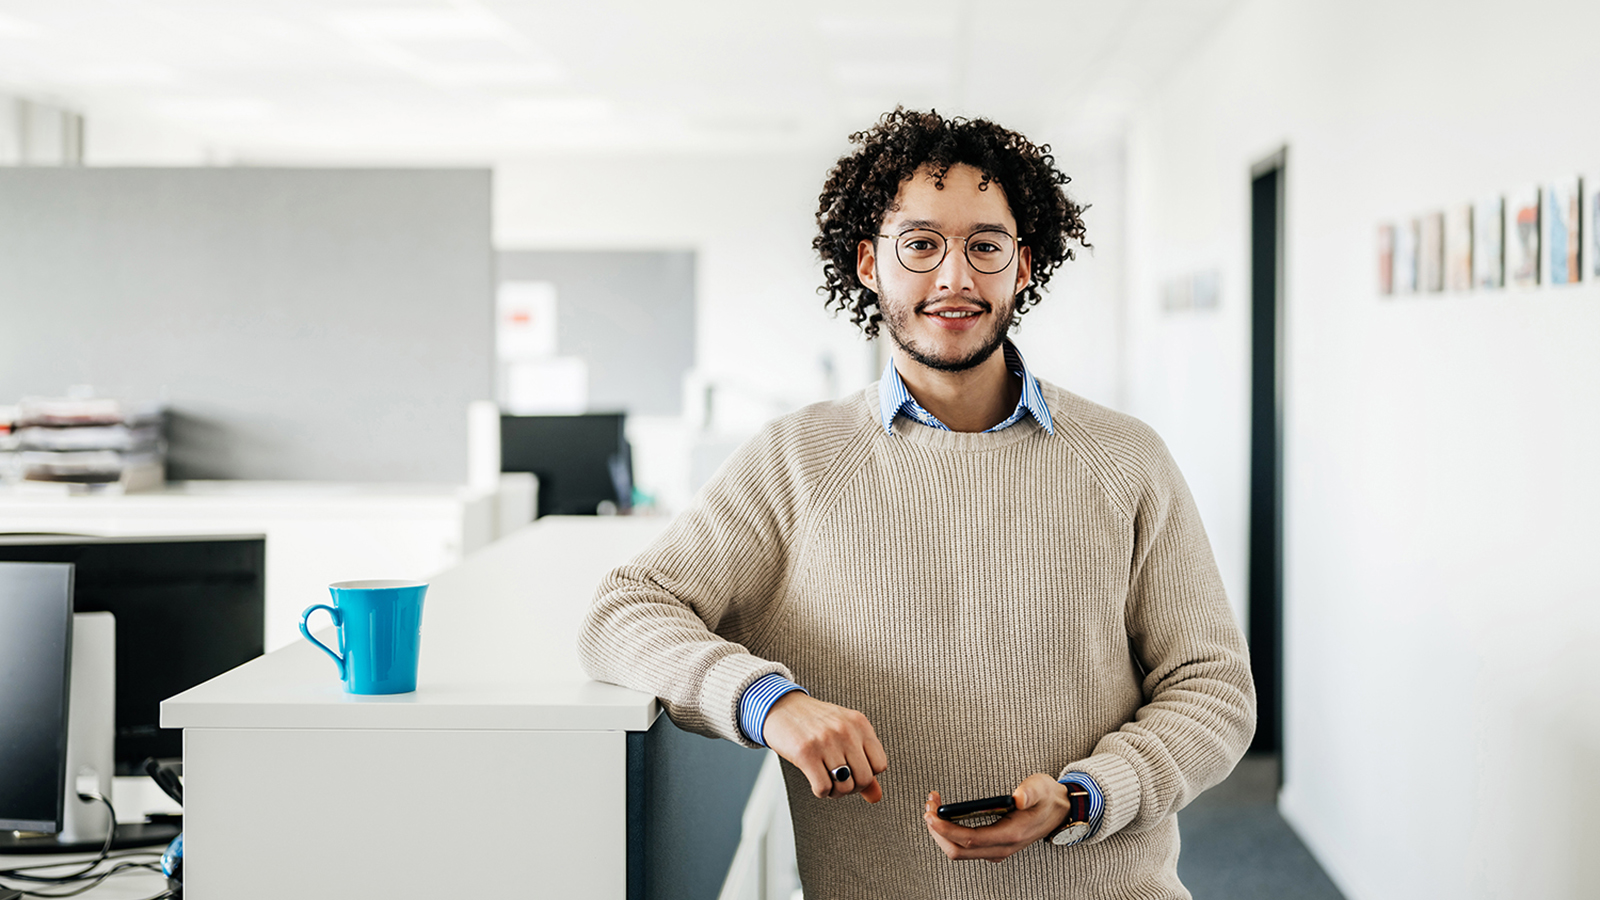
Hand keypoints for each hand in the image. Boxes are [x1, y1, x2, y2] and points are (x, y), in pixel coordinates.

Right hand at [761, 691, 887, 801]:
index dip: (868, 775)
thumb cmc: (815, 723)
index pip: (879, 765)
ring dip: (835, 791)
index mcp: (859, 724)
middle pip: (864, 779)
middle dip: (852, 787)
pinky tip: (814, 779)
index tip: (854, 772)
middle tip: (839, 781)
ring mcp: (826, 741)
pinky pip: (823, 788)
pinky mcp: (806, 752)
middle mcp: (845, 731)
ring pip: (845, 786)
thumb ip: (863, 764)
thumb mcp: (845, 735)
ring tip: (826, 779)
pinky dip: (820, 791)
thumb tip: (876, 797)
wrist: (781, 707)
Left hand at [922, 774, 1069, 861]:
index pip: (971, 839)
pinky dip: (950, 833)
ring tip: (932, 808)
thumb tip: (1019, 797)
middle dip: (937, 830)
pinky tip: (945, 816)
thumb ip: (1030, 792)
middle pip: (959, 851)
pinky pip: (965, 847)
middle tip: (928, 807)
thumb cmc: (1047, 798)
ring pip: (959, 851)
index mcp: (1011, 834)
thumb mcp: (1042, 788)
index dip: (946, 829)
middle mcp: (1002, 847)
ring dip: (941, 832)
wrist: (1060, 811)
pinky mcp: (993, 846)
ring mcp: (997, 850)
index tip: (931, 814)